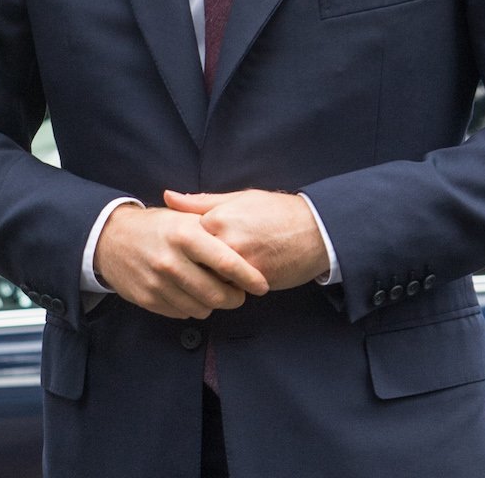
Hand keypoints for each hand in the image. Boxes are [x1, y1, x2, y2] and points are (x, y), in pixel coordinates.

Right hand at [93, 203, 268, 318]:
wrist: (109, 238)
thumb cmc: (156, 226)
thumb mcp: (182, 216)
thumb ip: (213, 228)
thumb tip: (246, 243)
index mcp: (183, 234)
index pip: (227, 262)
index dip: (250, 277)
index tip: (262, 285)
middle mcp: (170, 260)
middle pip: (218, 293)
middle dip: (235, 298)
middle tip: (238, 293)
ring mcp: (158, 283)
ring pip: (202, 308)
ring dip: (213, 304)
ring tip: (212, 291)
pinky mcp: (148, 299)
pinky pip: (183, 313)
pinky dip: (192, 307)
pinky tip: (189, 293)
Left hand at [164, 189, 329, 291]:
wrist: (316, 230)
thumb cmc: (275, 211)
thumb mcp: (238, 198)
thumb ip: (200, 202)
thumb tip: (168, 196)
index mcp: (217, 219)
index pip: (184, 239)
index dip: (183, 246)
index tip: (182, 248)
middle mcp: (226, 242)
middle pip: (194, 262)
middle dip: (193, 266)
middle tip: (192, 266)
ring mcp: (242, 264)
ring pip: (212, 279)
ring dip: (211, 279)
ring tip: (214, 274)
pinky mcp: (257, 281)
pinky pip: (233, 289)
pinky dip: (230, 287)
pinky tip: (233, 281)